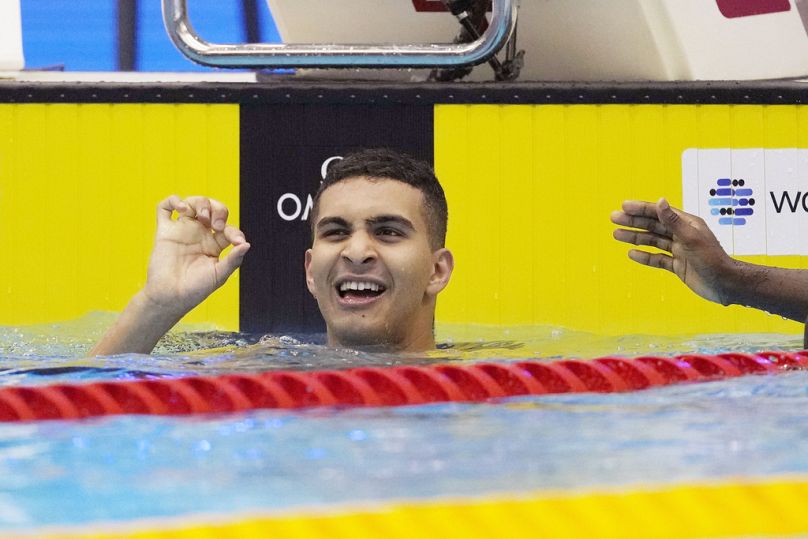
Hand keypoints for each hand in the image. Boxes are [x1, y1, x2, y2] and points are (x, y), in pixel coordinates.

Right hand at [143, 195, 249, 314]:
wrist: (170, 298)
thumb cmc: (195, 290)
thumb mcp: (219, 275)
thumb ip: (233, 260)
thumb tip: (246, 245)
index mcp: (214, 245)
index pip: (228, 228)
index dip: (235, 231)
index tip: (236, 241)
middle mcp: (199, 235)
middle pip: (212, 209)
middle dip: (218, 210)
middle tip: (216, 225)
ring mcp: (182, 231)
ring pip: (193, 203)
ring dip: (201, 203)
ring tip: (202, 216)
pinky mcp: (165, 232)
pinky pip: (164, 208)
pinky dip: (174, 201)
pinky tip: (183, 209)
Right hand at [610, 198, 736, 304]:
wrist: (726, 285)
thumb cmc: (713, 260)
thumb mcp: (691, 238)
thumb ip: (673, 221)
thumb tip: (660, 201)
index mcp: (687, 224)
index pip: (660, 213)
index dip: (641, 209)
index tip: (624, 206)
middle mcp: (682, 235)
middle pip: (653, 225)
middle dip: (633, 221)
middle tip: (614, 218)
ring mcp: (679, 250)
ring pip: (652, 241)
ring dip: (634, 237)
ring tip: (616, 234)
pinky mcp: (678, 266)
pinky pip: (657, 259)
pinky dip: (644, 256)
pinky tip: (631, 253)